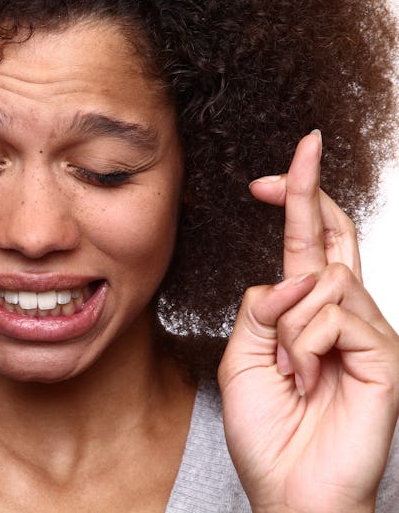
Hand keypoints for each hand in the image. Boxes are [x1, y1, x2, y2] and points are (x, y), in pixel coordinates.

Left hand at [218, 131, 398, 511]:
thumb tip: (288, 276)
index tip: (272, 175)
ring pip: (323, 279)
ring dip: (290, 324)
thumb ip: (259, 310)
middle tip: (304, 148)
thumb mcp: (243, 359)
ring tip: (293, 371)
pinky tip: (310, 375)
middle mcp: (340, 315)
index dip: (295, 203)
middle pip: (333, 236)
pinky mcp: (384, 355)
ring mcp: (366, 333)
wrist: (289, 488)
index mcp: (304, 314)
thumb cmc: (267, 431)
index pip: (306, 245)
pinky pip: (336, 314)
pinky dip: (308, 342)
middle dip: (310, 190)